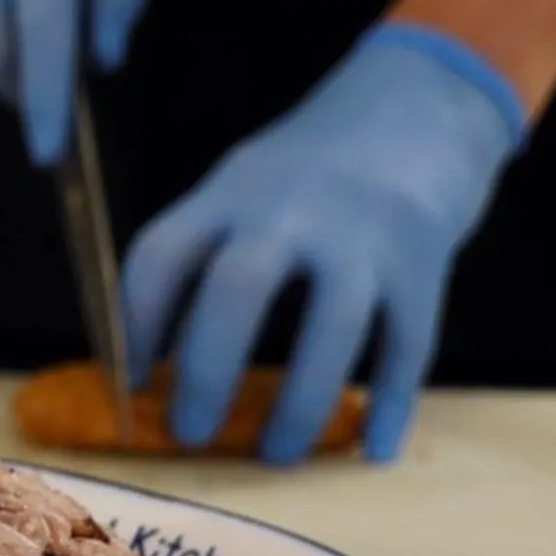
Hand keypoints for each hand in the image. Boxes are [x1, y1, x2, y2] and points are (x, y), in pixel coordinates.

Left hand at [123, 23, 527, 463]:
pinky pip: (409, 341)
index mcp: (231, 191)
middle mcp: (292, 207)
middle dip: (207, 371)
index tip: (129, 384)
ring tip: (275, 456)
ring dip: (301, 402)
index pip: (162, 254)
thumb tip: (151, 361)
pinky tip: (374, 449)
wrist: (421, 99)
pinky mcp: (425, 256)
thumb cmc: (315, 169)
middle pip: (239, 289)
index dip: (136, 325)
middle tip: (191, 434)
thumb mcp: (246, 187)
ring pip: (333, 327)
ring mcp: (364, 231)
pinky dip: (390, 401)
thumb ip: (206, 254)